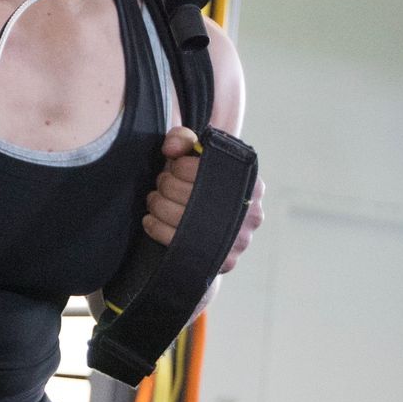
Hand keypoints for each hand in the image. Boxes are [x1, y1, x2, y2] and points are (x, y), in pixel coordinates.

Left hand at [142, 132, 265, 270]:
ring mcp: (239, 240)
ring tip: (154, 200)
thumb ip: (184, 140)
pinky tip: (151, 220)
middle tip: (161, 184)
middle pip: (191, 194)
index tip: (173, 167)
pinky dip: (156, 228)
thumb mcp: (202, 159)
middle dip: (166, 185)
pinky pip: (177, 243)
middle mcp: (251, 212)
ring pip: (180, 219)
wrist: (219, 229)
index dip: (179, 166)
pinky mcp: (222, 262)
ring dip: (157, 205)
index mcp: (251, 182)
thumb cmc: (209, 188)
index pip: (205, 167)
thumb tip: (171, 147)